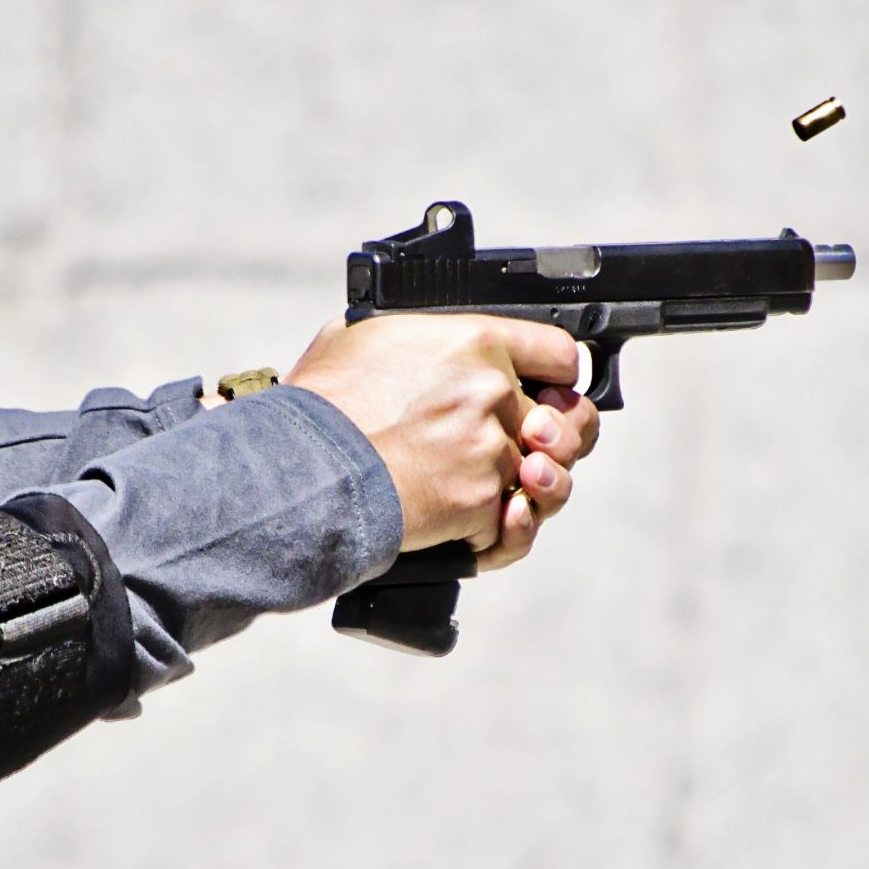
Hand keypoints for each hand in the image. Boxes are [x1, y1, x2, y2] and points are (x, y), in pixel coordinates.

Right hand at [286, 314, 598, 560]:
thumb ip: (412, 335)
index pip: (558, 354)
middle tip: (536, 452)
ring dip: (529, 492)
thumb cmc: (320, 405)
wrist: (305, 470)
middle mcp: (493, 393)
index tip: (551, 394)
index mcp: (474, 342)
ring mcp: (491, 451)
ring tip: (508, 496)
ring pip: (542, 479)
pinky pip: (514, 525)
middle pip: (563, 423)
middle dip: (554, 442)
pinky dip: (502, 534)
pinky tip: (485, 527)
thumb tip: (417, 340)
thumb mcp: (361, 337)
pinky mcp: (481, 503)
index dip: (561, 378)